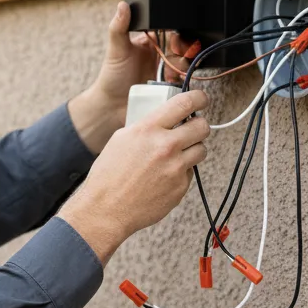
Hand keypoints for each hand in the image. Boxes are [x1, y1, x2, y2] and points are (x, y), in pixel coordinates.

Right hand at [59, 89, 209, 264]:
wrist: (106, 209)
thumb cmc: (108, 175)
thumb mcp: (121, 139)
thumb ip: (145, 126)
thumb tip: (164, 120)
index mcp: (148, 129)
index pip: (184, 103)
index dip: (198, 98)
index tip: (201, 100)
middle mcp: (165, 146)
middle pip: (202, 127)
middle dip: (199, 126)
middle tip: (193, 128)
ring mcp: (175, 168)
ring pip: (201, 150)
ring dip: (193, 149)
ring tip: (177, 154)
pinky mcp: (180, 187)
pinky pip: (190, 172)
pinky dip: (181, 172)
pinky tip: (163, 176)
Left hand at [68, 2, 193, 154]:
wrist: (112, 107)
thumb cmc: (112, 77)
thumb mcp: (116, 50)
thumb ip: (119, 27)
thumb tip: (122, 5)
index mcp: (148, 42)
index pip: (168, 31)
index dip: (174, 35)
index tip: (173, 41)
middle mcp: (159, 56)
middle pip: (180, 48)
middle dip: (178, 54)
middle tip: (169, 62)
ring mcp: (166, 73)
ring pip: (184, 65)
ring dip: (180, 68)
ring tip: (168, 75)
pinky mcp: (170, 88)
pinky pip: (184, 82)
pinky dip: (182, 82)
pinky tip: (172, 84)